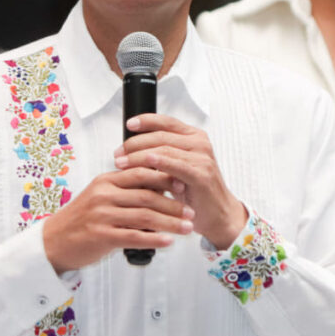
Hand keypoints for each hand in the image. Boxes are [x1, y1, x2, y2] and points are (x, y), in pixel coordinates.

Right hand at [42, 166, 193, 274]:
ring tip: (187, 227)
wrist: (55, 241)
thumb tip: (160, 187)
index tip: (185, 185)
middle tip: (191, 210)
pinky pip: (134, 236)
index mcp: (106, 181)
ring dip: (170, 222)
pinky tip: (168, 241)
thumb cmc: (82, 219)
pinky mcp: (101, 235)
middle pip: (147, 194)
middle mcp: (104, 194)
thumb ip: (126, 190)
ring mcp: (102, 215)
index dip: (165, 178)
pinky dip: (154, 238)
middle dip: (173, 203)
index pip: (141, 172)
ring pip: (144, 216)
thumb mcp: (101, 196)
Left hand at [113, 113, 246, 249]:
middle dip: (135, 143)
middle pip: (161, 135)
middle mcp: (200, 143)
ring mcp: (202, 157)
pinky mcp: (202, 174)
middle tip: (118, 153)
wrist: (217, 214)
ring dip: (139, 155)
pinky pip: (176, 164)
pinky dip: (159, 162)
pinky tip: (146, 162)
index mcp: (194, 136)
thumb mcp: (175, 168)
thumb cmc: (193, 191)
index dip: (146, 121)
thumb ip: (160, 154)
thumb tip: (129, 148)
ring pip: (164, 149)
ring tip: (122, 162)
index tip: (129, 125)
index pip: (167, 122)